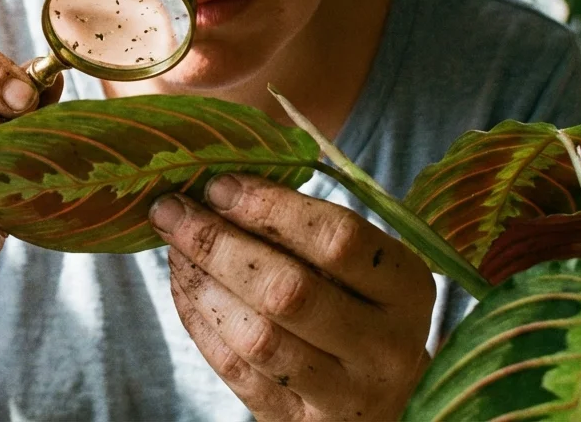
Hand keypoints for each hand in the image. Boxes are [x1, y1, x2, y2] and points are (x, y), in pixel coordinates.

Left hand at [152, 173, 434, 419]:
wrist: (380, 405)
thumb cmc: (363, 311)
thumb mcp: (365, 269)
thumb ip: (310, 228)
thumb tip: (221, 182)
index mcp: (407, 289)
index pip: (339, 239)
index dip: (270, 208)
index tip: (219, 184)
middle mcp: (385, 347)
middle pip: (288, 291)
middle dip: (218, 244)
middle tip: (172, 210)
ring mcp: (344, 395)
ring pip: (257, 337)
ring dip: (202, 283)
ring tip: (172, 244)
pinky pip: (236, 371)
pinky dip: (199, 321)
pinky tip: (184, 284)